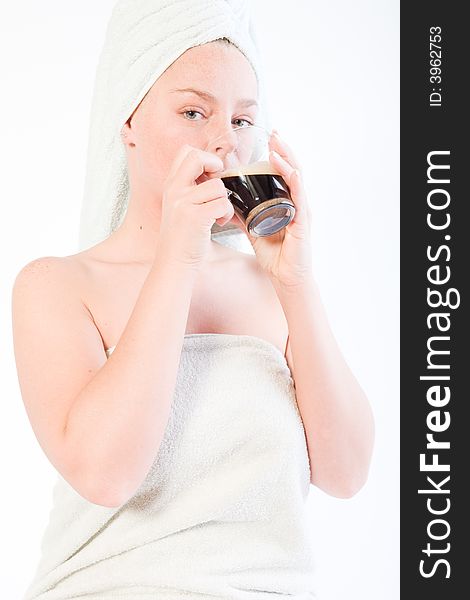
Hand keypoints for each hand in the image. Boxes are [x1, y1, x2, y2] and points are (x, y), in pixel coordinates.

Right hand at [158, 145, 234, 269]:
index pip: (186, 152)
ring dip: (224, 200)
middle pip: (197, 157)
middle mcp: (174, 190)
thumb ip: (191, 187)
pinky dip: (226, 214)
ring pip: (217, 185)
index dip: (205, 158)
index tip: (210, 175)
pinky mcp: (195, 217)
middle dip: (215, 167)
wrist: (174, 263)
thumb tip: (215, 172)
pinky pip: (222, 204)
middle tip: (216, 187)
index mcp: (171, 185)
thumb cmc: (182, 237)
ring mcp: (183, 203)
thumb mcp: (179, 206)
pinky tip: (218, 223)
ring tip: (217, 214)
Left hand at [242, 130, 313, 288]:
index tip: (268, 139)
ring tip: (277, 145)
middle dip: (283, 150)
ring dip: (288, 160)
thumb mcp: (254, 230)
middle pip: (293, 169)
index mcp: (287, 203)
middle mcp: (297, 203)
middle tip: (274, 133)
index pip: (284, 173)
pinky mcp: (303, 223)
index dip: (278, 155)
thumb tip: (226, 203)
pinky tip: (290, 171)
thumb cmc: (275, 255)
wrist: (285, 277)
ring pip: (298, 179)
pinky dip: (295, 182)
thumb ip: (243, 216)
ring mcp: (302, 211)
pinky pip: (300, 198)